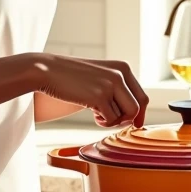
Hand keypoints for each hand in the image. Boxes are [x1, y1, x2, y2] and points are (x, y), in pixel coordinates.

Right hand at [31, 54, 148, 128]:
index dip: (140, 114)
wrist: (47, 70)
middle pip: (139, 107)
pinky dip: (102, 122)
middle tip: (111, 120)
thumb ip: (117, 89)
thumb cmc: (71, 76)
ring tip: (97, 114)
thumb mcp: (100, 76)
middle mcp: (120, 74)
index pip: (142, 96)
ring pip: (127, 115)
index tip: (135, 124)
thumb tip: (134, 115)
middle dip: (127, 119)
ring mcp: (111, 84)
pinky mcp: (100, 96)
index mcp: (123, 68)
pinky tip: (92, 113)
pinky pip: (111, 119)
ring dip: (113, 120)